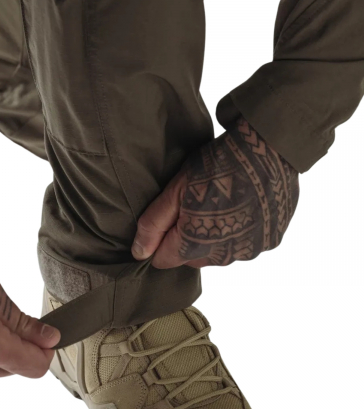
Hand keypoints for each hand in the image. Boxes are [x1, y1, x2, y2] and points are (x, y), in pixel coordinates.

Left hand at [132, 117, 299, 267]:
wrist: (270, 147)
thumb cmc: (218, 166)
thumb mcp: (175, 190)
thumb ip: (154, 225)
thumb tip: (139, 253)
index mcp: (195, 246)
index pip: (164, 260)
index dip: (160, 241)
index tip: (168, 218)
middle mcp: (224, 256)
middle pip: (192, 258)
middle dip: (187, 239)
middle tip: (195, 204)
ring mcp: (250, 250)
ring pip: (219, 253)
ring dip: (216, 237)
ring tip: (221, 202)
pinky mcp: (270, 240)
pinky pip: (245, 244)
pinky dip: (241, 230)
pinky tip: (242, 205)